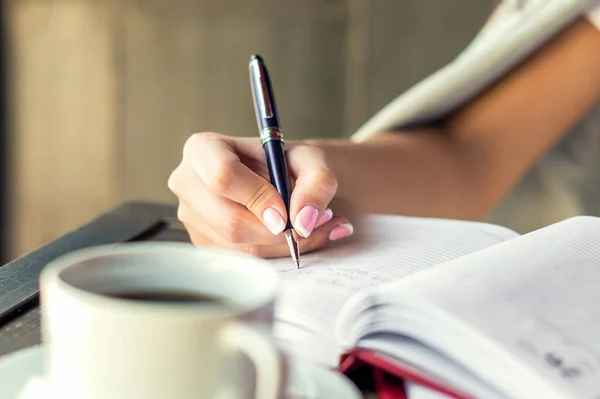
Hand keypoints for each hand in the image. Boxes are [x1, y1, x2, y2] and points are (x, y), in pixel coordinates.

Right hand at [168, 132, 353, 257]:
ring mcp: (190, 216)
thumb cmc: (289, 163)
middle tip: (308, 224)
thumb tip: (303, 221)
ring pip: (237, 245)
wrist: (282, 177)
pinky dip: (273, 253)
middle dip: (274, 231)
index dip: (257, 199)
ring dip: (280, 244)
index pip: (223, 178)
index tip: (286, 212)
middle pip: (229, 221)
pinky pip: (240, 258)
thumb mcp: (312, 160)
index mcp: (203, 149)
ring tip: (306, 225)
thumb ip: (317, 184)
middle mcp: (187, 182)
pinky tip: (287, 235)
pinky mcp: (202, 241)